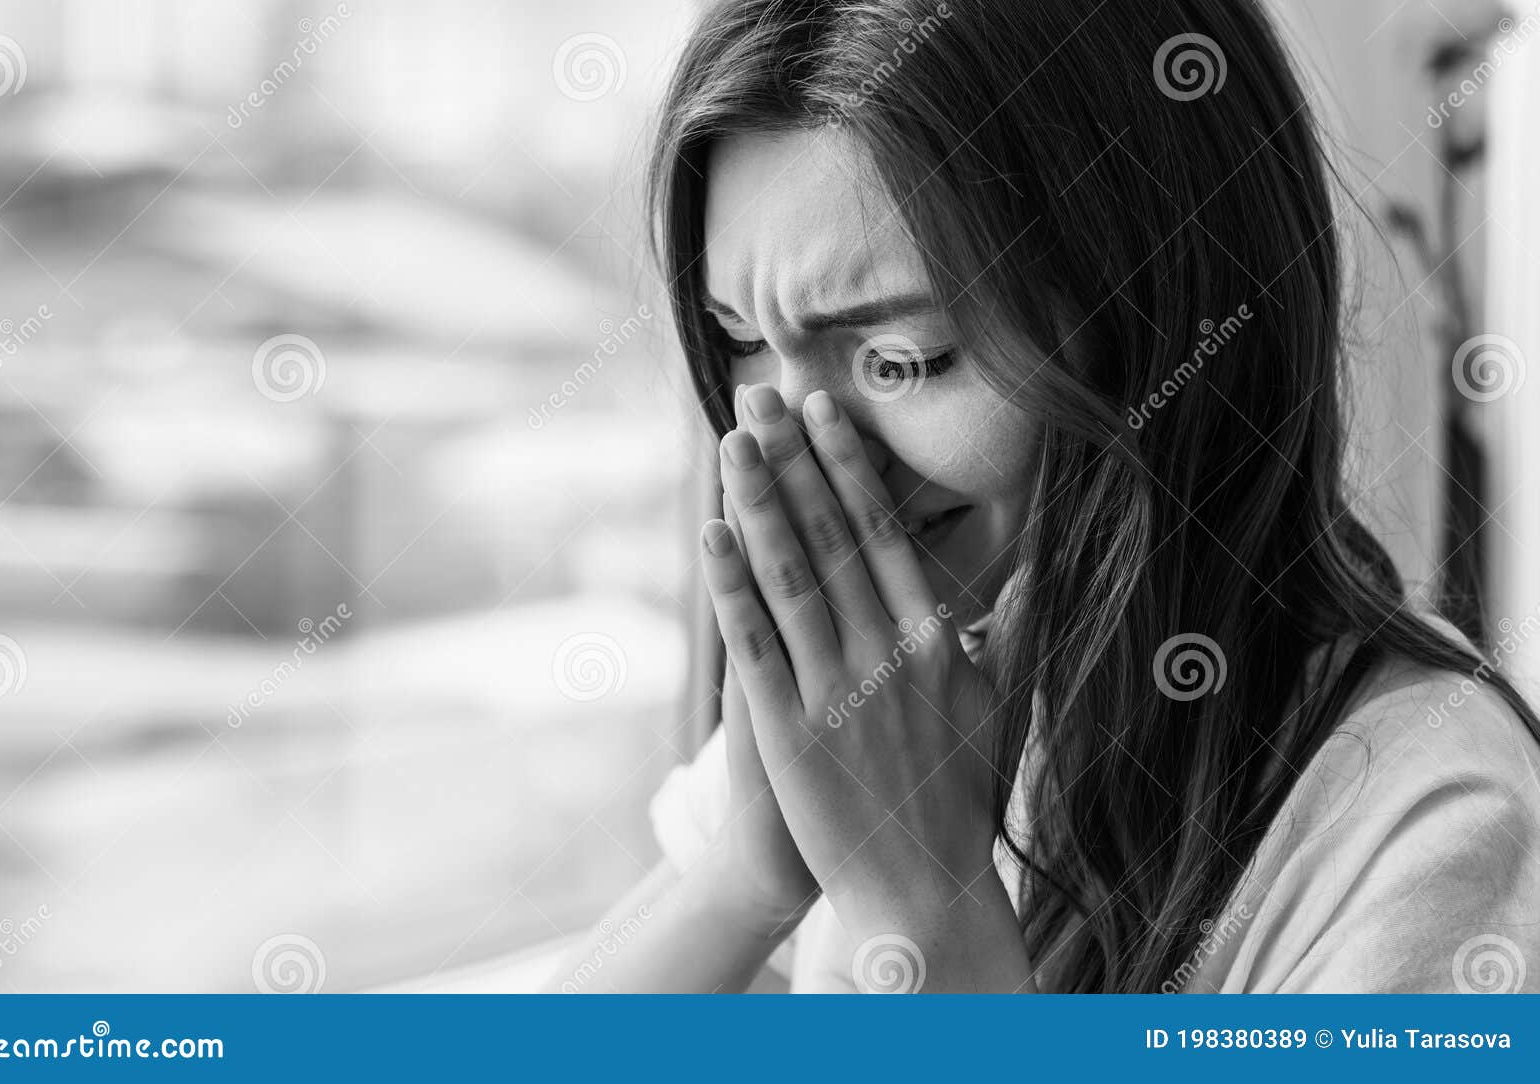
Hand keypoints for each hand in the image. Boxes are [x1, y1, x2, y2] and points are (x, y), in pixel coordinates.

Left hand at [699, 383, 1024, 976]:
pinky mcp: (790, 730)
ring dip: (758, 501)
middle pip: (832, 535)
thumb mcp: (997, 704)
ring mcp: (837, 690)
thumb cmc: (956, 792)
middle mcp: (890, 653)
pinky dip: (732, 587)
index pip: (885, 532)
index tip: (824, 410)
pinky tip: (711, 535)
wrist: (922, 885)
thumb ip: (1007, 630)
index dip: (848, 466)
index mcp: (938, 639)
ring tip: (732, 441)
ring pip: (791, 575)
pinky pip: (755, 645)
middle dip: (794, 458)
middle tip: (760, 393)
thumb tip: (1027, 570)